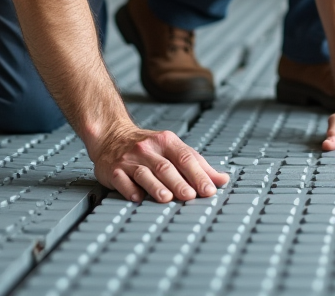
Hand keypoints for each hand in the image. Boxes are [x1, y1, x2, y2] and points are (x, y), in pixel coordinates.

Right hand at [91, 123, 229, 202]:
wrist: (111, 135)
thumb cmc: (148, 147)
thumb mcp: (173, 149)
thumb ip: (198, 165)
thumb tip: (222, 180)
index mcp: (166, 142)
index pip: (186, 158)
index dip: (198, 174)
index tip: (209, 190)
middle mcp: (148, 149)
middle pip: (166, 167)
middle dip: (180, 182)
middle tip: (191, 196)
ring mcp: (129, 159)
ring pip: (145, 173)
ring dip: (156, 187)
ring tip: (167, 198)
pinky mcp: (113, 170)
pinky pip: (122, 180)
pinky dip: (129, 189)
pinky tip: (137, 198)